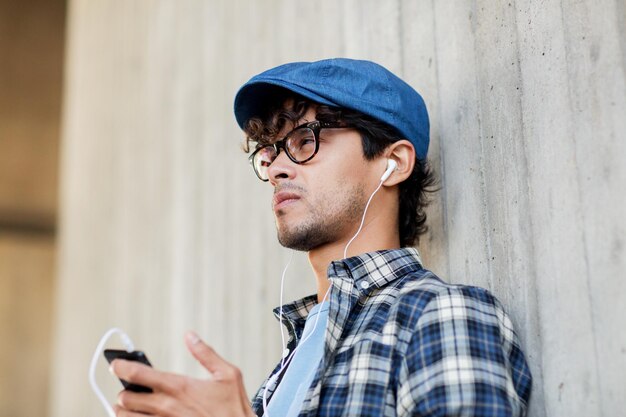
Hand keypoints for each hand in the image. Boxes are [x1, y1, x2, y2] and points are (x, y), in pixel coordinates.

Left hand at [110, 331, 254, 416]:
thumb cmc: (233, 408)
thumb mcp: (228, 374)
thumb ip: (206, 353)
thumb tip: (190, 336)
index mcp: (179, 387)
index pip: (139, 374)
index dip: (121, 366)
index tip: (116, 364)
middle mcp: (166, 406)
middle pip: (126, 398)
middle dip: (125, 391)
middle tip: (129, 387)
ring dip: (123, 410)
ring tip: (127, 405)